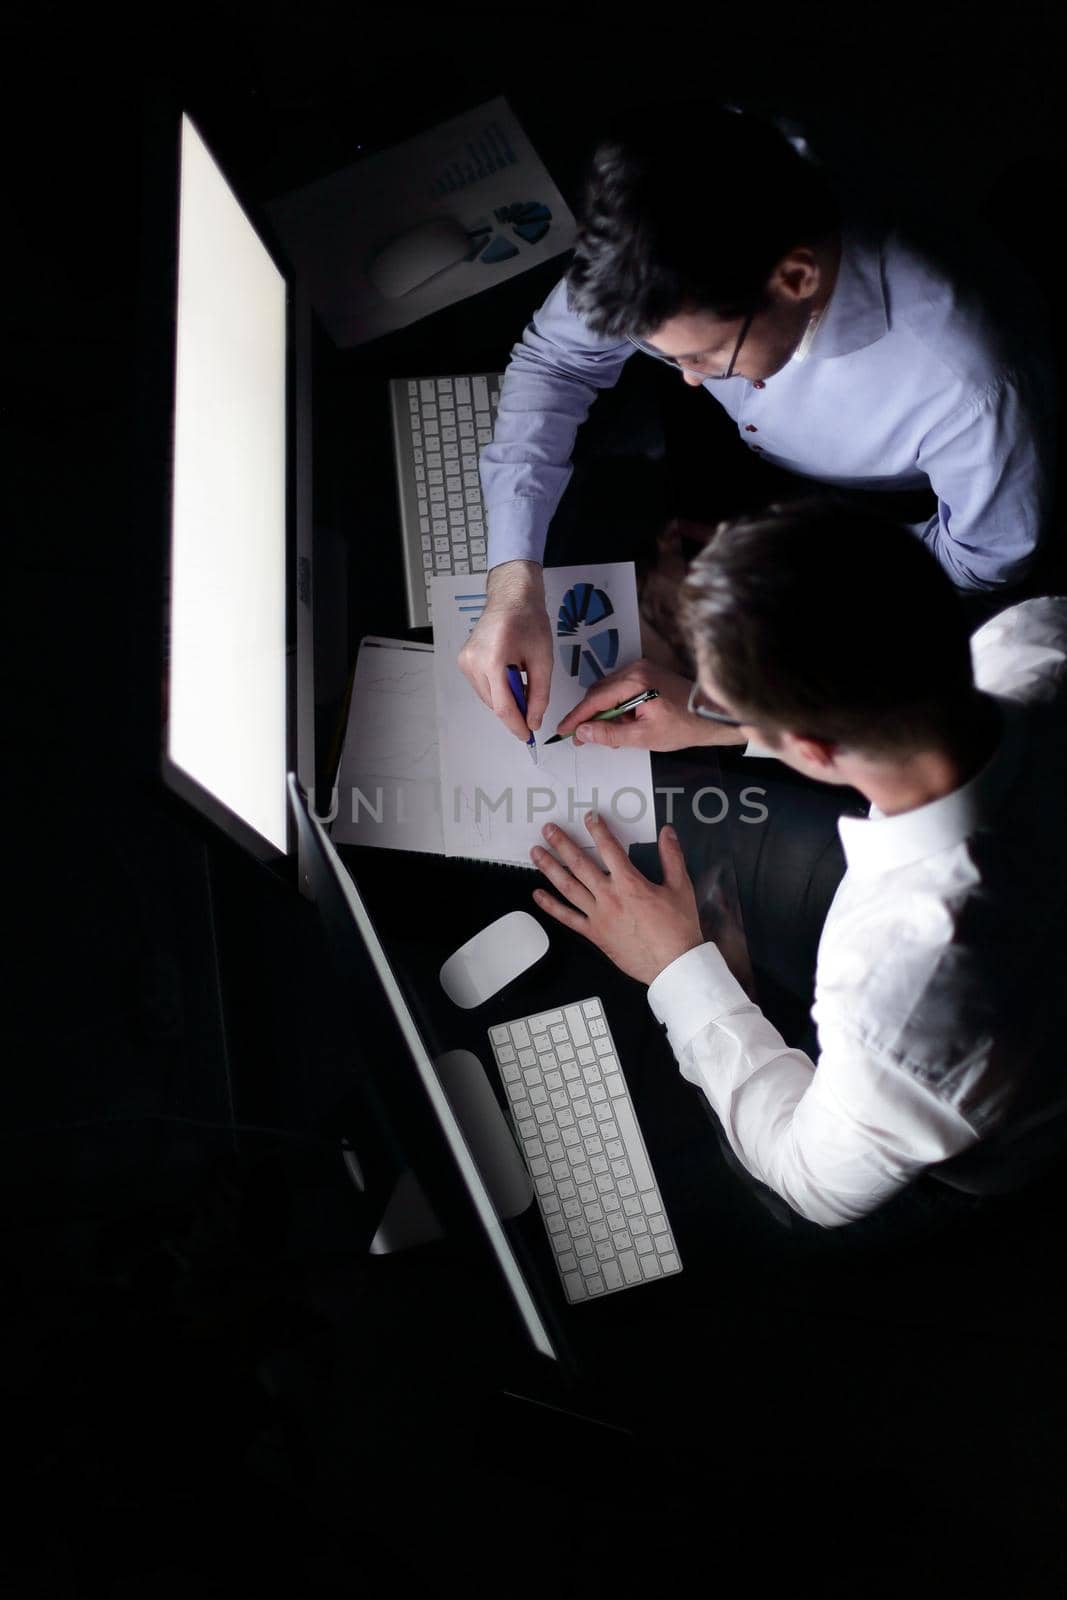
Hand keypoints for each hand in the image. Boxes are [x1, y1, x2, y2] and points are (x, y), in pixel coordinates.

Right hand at [458, 560, 552, 740]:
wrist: (512, 597)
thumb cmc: (529, 620)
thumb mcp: (543, 660)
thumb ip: (539, 695)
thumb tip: (534, 721)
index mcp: (493, 659)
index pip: (502, 706)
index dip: (516, 725)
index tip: (528, 736)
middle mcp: (473, 661)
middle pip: (493, 704)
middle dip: (514, 711)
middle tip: (533, 706)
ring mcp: (465, 661)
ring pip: (487, 698)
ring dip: (505, 699)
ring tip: (522, 680)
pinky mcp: (463, 661)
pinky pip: (482, 687)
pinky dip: (497, 689)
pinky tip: (510, 675)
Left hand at [530, 812, 704, 985]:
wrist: (673, 964)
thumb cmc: (678, 930)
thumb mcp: (680, 887)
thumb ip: (672, 857)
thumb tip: (667, 834)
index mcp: (630, 883)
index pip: (609, 848)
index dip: (598, 829)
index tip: (590, 818)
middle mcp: (609, 897)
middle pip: (579, 864)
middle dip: (562, 844)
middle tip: (548, 830)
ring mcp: (599, 916)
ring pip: (568, 887)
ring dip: (550, 868)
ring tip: (537, 853)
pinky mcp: (594, 934)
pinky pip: (567, 918)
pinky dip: (551, 906)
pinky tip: (538, 895)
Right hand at [552, 659, 745, 751]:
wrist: (712, 715)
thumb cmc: (683, 727)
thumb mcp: (644, 737)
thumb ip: (610, 734)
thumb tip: (583, 732)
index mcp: (635, 682)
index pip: (595, 700)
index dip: (576, 717)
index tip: (563, 730)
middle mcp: (636, 669)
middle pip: (598, 692)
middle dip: (590, 716)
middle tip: (584, 738)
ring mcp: (642, 669)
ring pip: (608, 690)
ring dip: (605, 712)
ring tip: (612, 735)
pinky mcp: (647, 672)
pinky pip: (621, 688)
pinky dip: (617, 705)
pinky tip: (624, 723)